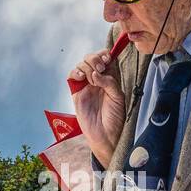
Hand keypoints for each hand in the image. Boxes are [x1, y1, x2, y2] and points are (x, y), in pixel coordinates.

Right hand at [70, 47, 125, 166]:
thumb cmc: (115, 118)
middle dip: (95, 59)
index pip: (105, 58)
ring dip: (86, 66)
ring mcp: (86, 85)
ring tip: (92, 79)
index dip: (105, 55)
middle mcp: (97, 79)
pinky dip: (75, 72)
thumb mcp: (118, 97)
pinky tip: (81, 77)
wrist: (106, 135)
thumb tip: (96, 73)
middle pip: (92, 58)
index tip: (107, 59)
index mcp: (110, 78)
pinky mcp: (76, 92)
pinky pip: (71, 76)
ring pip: (81, 65)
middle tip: (100, 69)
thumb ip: (109, 82)